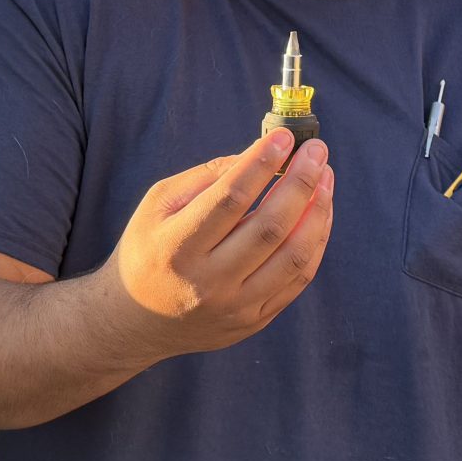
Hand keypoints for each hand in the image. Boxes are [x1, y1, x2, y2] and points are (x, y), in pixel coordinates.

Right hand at [97, 131, 333, 363]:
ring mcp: (235, 306)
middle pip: (269, 228)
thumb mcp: (157, 206)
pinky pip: (298, 280)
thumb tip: (257, 154)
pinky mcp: (254, 320)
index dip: (261, 164)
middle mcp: (208, 282)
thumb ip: (206, 178)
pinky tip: (319, 213)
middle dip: (301, 182)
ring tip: (325, 178)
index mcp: (177, 247)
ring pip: (293, 257)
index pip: (229, 199)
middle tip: (316, 150)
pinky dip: (315, 242)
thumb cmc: (147, 251)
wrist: (136, 322)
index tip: (284, 137)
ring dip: (318, 211)